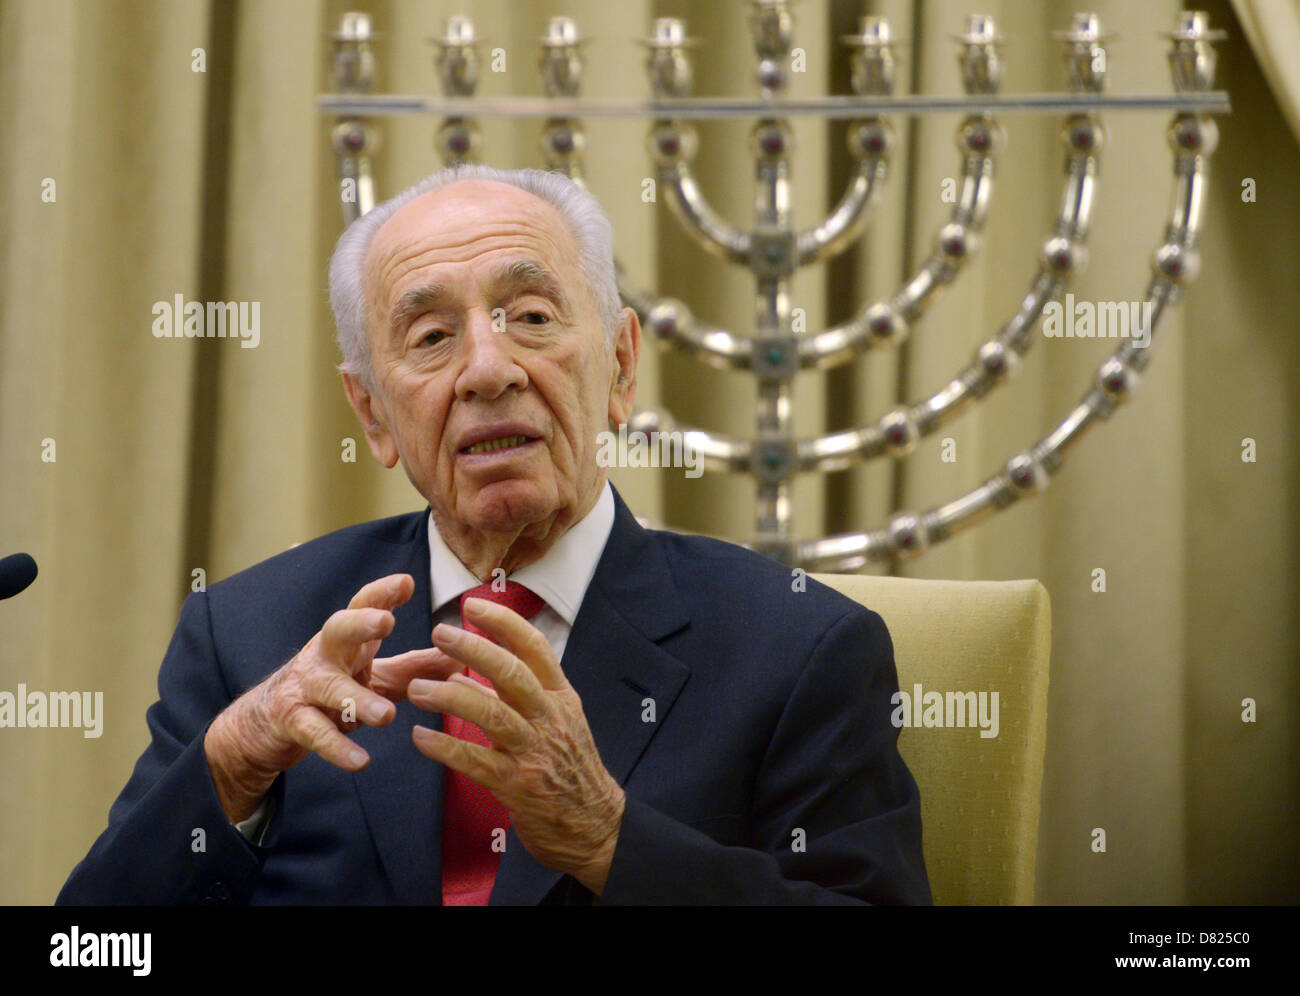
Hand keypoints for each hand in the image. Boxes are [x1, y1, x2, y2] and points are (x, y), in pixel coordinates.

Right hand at [204, 573, 456, 822]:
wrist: (263, 724)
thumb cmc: (330, 689)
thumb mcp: (374, 675)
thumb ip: (415, 668)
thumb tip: (461, 658)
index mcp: (348, 640)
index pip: (362, 607)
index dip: (382, 593)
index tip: (407, 582)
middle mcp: (324, 655)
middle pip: (338, 629)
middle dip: (360, 622)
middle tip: (386, 621)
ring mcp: (305, 687)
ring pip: (329, 688)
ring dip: (357, 700)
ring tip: (387, 716)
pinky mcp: (291, 721)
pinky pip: (315, 733)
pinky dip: (337, 748)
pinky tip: (360, 761)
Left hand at [409, 597, 625, 895]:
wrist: (595, 824)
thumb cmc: (571, 769)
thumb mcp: (558, 721)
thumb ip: (519, 696)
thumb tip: (468, 673)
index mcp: (560, 696)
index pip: (535, 648)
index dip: (503, 623)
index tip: (472, 605)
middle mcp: (549, 717)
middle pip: (511, 673)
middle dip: (474, 648)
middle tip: (440, 632)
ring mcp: (533, 751)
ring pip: (491, 713)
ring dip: (449, 697)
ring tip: (417, 688)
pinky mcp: (516, 785)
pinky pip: (475, 761)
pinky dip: (445, 748)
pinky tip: (420, 738)